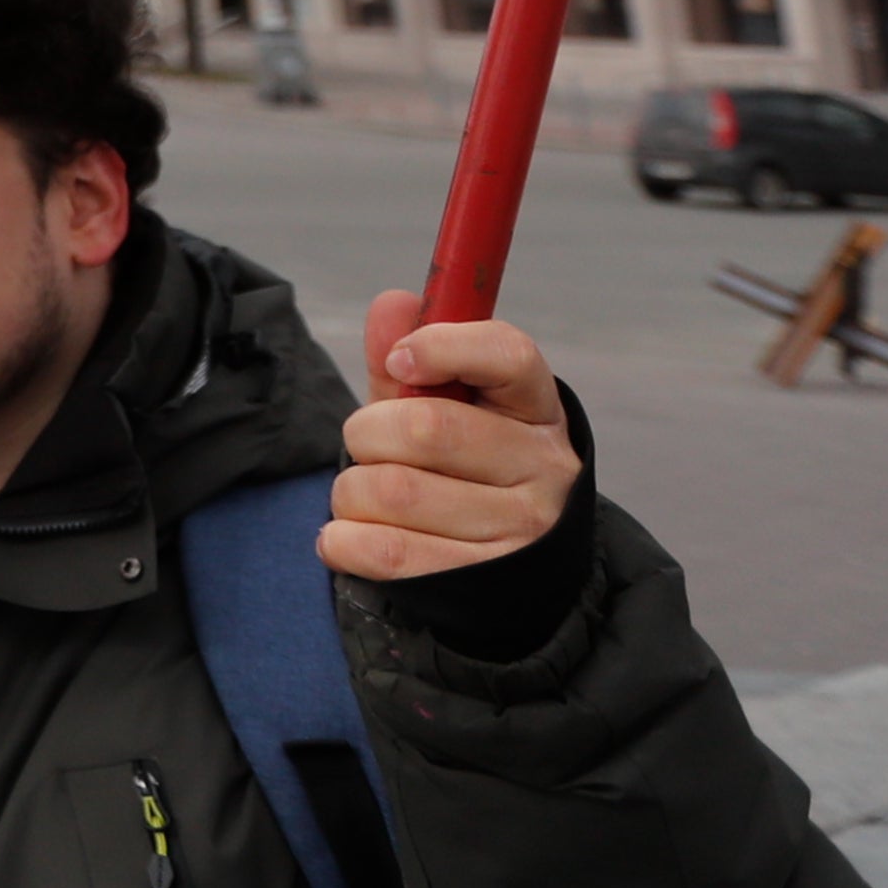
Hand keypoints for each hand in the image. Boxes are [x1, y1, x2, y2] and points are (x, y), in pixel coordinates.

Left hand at [324, 292, 583, 581]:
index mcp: (536, 407)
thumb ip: (412, 356)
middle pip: (426, 427)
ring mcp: (522, 530)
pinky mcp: (484, 583)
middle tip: (366, 442)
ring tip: (363, 494)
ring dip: (352, 489)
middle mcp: (544, 467)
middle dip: (367, 431)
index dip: (442, 347)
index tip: (399, 361)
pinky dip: (343, 538)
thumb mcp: (443, 406)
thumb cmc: (461, 467)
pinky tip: (345, 534)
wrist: (505, 570)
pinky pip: (388, 551)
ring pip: (394, 491)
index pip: (508, 354)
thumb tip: (393, 304)